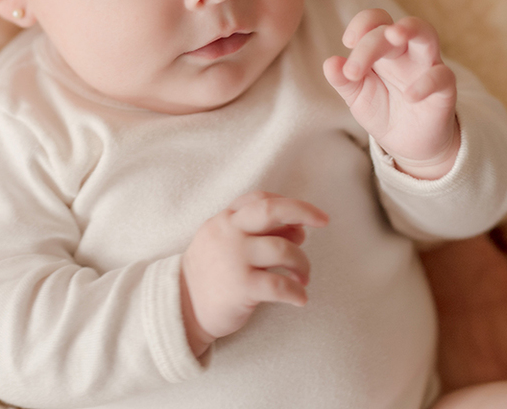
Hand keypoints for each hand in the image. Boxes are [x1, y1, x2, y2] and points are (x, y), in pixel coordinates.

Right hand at [180, 192, 328, 357]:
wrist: (182, 307)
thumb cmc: (212, 273)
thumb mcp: (225, 243)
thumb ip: (257, 233)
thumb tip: (299, 229)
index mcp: (224, 220)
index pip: (259, 199)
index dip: (288, 203)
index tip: (308, 216)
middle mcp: (228, 234)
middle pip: (270, 211)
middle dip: (302, 211)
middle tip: (324, 221)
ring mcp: (234, 259)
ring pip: (282, 249)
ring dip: (303, 264)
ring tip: (303, 278)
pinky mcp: (240, 287)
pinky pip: (280, 285)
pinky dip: (297, 292)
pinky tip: (300, 298)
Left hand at [323, 10, 460, 178]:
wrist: (408, 142)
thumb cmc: (382, 109)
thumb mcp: (356, 96)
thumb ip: (343, 80)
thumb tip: (330, 63)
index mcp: (383, 49)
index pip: (376, 21)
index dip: (362, 24)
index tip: (347, 42)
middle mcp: (406, 52)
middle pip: (395, 28)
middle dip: (373, 39)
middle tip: (353, 65)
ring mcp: (427, 67)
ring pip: (427, 34)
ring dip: (411, 29)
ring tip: (393, 35)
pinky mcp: (445, 89)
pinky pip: (442, 76)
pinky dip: (426, 83)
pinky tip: (410, 96)